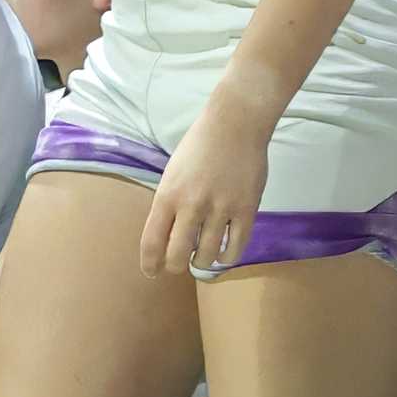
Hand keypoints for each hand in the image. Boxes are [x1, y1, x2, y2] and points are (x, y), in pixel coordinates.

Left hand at [134, 109, 277, 278]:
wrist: (235, 124)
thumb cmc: (200, 147)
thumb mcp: (172, 174)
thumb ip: (169, 205)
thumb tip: (168, 238)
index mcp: (167, 195)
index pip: (152, 242)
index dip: (150, 263)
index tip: (152, 272)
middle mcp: (191, 205)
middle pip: (177, 256)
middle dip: (175, 266)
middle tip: (179, 264)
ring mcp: (220, 208)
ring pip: (206, 256)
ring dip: (201, 262)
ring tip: (201, 258)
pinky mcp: (246, 209)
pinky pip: (235, 247)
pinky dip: (226, 257)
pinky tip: (223, 254)